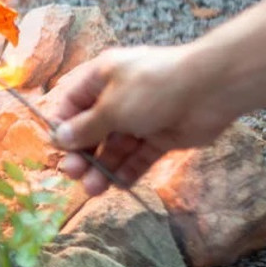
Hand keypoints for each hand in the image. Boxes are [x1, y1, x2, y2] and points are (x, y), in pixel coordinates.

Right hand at [47, 45, 236, 194]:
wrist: (209, 90)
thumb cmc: (152, 88)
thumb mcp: (111, 107)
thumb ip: (85, 127)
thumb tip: (59, 139)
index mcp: (103, 77)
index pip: (73, 103)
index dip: (63, 126)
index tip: (56, 150)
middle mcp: (120, 96)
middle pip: (94, 129)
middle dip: (82, 153)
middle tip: (73, 175)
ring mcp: (142, 117)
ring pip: (116, 146)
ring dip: (103, 167)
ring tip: (94, 189)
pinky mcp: (162, 136)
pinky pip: (140, 155)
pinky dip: (129, 170)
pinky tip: (119, 185)